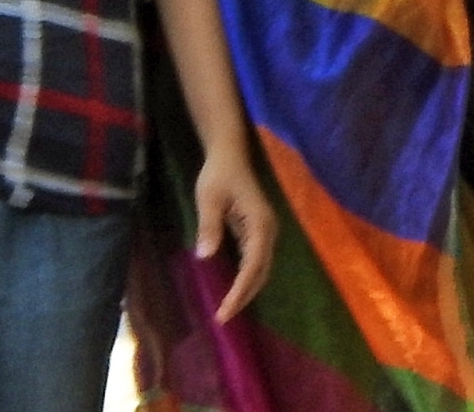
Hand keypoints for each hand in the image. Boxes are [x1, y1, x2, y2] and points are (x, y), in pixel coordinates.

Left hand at [194, 148, 278, 324]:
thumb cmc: (218, 174)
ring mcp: (265, 231)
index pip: (253, 265)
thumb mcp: (209, 198)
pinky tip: (233, 290)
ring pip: (261, 269)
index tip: (224, 311)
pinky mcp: (258, 231)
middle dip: (244, 296)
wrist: (230, 154)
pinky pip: (256, 261)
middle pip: (261, 272)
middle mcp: (269, 230)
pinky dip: (247, 279)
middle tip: (223, 318)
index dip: (240, 291)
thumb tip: (205, 257)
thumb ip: (209, 226)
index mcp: (260, 223)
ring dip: (247, 290)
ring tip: (227, 310)